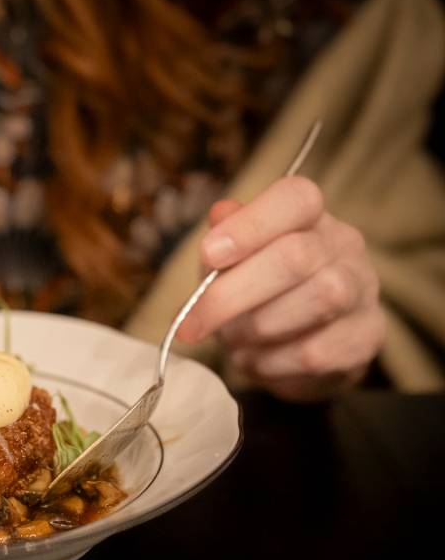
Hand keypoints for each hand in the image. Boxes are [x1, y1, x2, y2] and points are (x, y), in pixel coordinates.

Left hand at [177, 176, 385, 400]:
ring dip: (255, 329)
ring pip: (315, 302)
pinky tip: (256, 359)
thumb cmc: (256, 289)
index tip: (208, 254)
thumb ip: (223, 237)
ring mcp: (363, 290)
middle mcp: (344, 245)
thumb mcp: (231, 259)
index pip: (295, 199)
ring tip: (231, 340)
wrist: (301, 343)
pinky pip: (317, 351)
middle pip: (296, 257)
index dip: (249, 226)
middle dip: (232, 295)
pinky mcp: (367, 337)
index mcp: (309, 216)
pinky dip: (272, 361)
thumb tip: (220, 215)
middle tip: (192, 323)